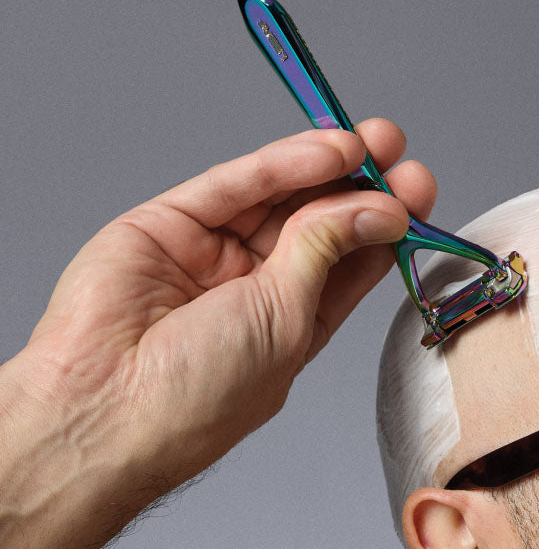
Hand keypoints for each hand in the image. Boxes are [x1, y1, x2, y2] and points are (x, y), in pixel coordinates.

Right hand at [20, 120, 435, 490]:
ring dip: (329, 166)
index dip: (383, 227)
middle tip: (399, 152)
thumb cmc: (204, 394)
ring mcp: (209, 255)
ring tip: (374, 141)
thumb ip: (326, 252)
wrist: (110, 406)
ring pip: (277, 198)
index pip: (347, 265)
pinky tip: (327, 149)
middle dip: (361, 187)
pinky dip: (282, 164)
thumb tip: (377, 208)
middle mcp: (253, 288)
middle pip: (317, 224)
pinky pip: (232, 186)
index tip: (417, 192)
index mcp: (291, 326)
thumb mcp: (290, 319)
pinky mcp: (166, 224)